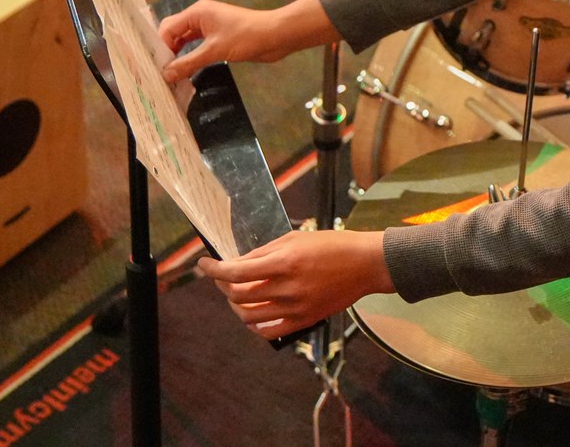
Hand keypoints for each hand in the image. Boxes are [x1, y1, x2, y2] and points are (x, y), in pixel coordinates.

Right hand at [157, 0, 336, 82]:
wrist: (276, 36)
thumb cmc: (247, 37)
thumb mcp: (215, 51)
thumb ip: (188, 62)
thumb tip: (166, 74)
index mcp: (197, 13)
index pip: (168, 28)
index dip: (159, 46)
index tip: (153, 66)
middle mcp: (200, 18)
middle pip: (174, 34)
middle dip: (166, 51)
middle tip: (157, 72)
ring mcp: (209, 28)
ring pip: (185, 42)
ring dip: (177, 56)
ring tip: (167, 75)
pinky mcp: (218, 39)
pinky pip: (197, 47)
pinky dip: (190, 58)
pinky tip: (184, 71)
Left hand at [196, 229, 394, 339]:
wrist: (365, 264)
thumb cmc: (332, 245)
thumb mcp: (295, 238)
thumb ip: (264, 252)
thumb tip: (238, 262)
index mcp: (284, 262)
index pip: (235, 272)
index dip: (213, 269)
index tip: (204, 264)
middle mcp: (287, 288)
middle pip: (237, 295)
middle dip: (222, 285)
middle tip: (221, 277)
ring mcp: (296, 308)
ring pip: (248, 315)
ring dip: (235, 305)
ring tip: (237, 295)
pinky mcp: (304, 320)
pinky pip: (269, 331)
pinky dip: (254, 324)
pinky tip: (253, 314)